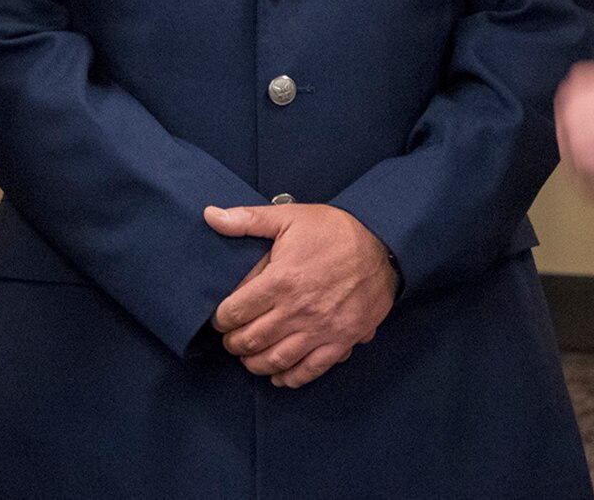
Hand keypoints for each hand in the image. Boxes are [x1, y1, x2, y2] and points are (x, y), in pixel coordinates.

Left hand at [204, 203, 396, 388]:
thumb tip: (210, 215)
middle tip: (231, 339)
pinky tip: (279, 376)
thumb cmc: (334, 231)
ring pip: (276, 360)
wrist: (383, 246)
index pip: (236, 311)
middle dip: (233, 343)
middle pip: (251, 340)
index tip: (220, 319)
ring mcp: (320, 330)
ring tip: (248, 357)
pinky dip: (290, 378)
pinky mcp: (340, 341)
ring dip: (255, 363)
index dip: (221, 319)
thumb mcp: (290, 216)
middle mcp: (298, 310)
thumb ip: (247, 219)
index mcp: (281, 280)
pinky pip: (310, 370)